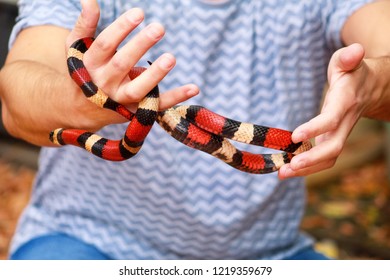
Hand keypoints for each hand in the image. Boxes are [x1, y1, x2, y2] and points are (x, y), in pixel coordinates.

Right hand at [67, 0, 198, 121]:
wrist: (83, 109)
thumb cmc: (86, 71)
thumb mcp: (79, 48)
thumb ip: (86, 25)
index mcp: (91, 64)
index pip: (105, 44)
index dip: (121, 28)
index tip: (139, 13)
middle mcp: (104, 83)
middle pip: (121, 64)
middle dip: (140, 45)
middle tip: (159, 28)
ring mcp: (120, 99)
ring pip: (138, 89)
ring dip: (155, 74)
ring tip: (171, 57)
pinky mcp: (136, 110)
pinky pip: (157, 105)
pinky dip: (176, 97)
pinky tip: (194, 88)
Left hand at [279, 43, 369, 178]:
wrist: (372, 88)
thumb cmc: (353, 73)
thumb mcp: (348, 61)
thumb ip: (347, 57)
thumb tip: (355, 50)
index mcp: (345, 102)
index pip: (332, 118)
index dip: (315, 128)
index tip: (295, 136)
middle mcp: (345, 122)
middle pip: (333, 147)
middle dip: (311, 160)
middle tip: (288, 167)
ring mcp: (341, 133)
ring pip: (329, 157)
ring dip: (306, 169)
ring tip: (282, 174)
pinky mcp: (334, 139)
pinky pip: (324, 158)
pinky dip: (307, 167)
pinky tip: (287, 169)